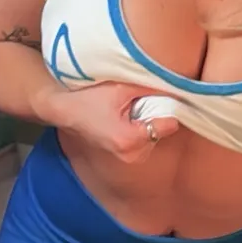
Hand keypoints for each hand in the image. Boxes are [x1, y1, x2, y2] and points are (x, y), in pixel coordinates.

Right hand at [45, 80, 178, 161]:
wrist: (66, 112)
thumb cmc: (89, 98)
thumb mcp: (120, 88)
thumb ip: (150, 87)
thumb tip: (175, 85)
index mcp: (130, 140)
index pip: (169, 124)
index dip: (168, 106)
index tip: (162, 96)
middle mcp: (132, 154)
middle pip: (163, 129)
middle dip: (156, 113)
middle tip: (138, 101)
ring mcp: (130, 158)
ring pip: (156, 134)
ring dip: (149, 120)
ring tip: (130, 109)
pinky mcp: (128, 156)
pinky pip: (147, 138)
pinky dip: (142, 126)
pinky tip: (127, 117)